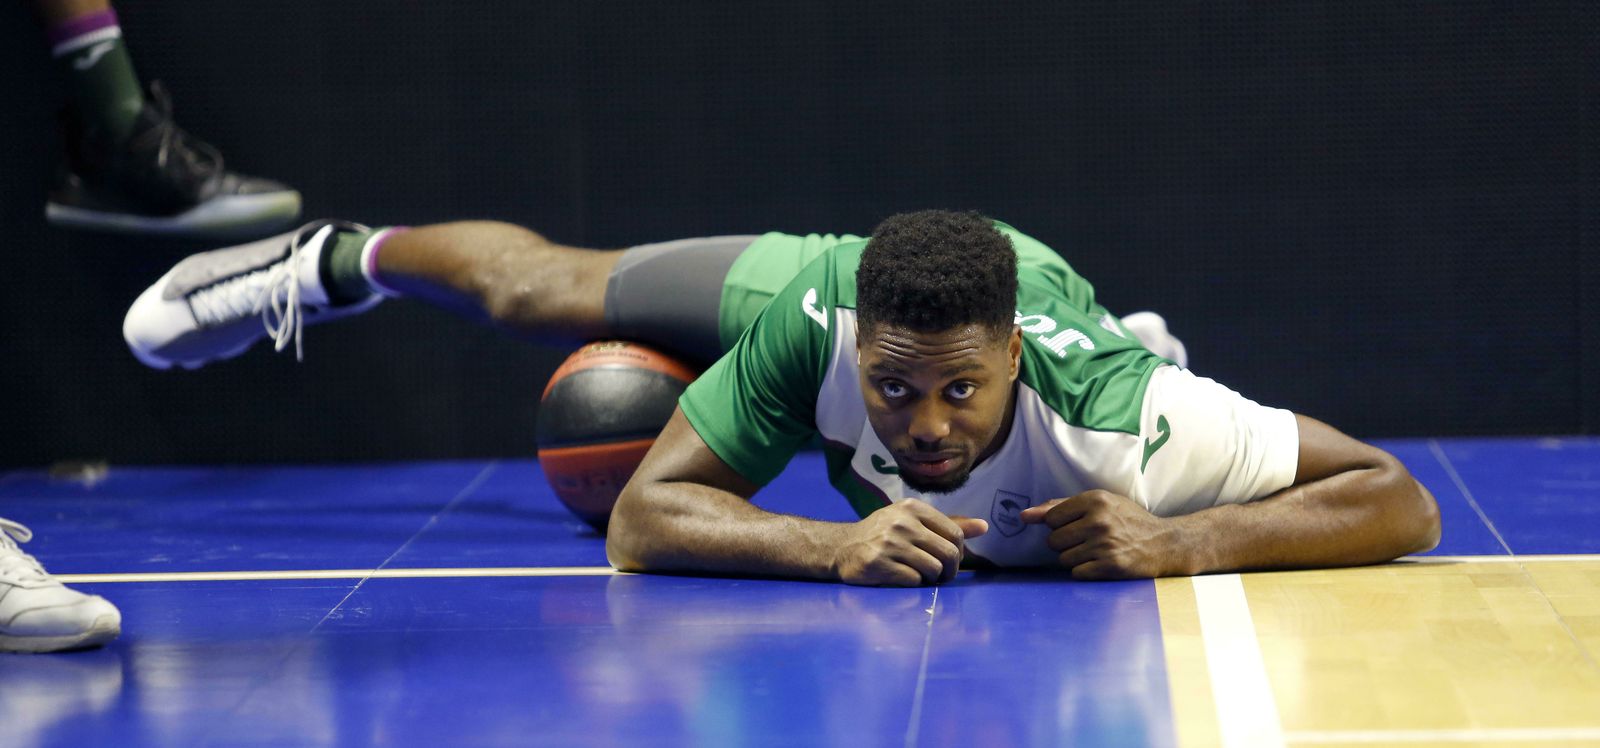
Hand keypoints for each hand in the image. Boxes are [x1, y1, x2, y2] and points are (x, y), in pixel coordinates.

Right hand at [833, 500, 987, 586]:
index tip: (948, 560)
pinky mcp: (878, 564)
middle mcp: (901, 522)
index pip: (955, 534)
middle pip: (948, 554)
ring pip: (933, 570)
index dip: (958, 553)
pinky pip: (913, 581)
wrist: (841, 547)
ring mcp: (888, 543)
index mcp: (913, 507)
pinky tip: (902, 578)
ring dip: (931, 579)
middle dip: (950, 571)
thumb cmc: (883, 534)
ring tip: (920, 576)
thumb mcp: (912, 521)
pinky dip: (913, 584)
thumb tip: (984, 527)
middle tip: (940, 576)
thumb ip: (948, 525)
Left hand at [1018, 490, 1179, 579]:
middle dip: (1066, 543)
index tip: (1077, 525)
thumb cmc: (1127, 521)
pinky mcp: (1110, 566)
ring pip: (1063, 559)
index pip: (1050, 518)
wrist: (1164, 543)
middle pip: (1053, 541)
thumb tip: (1024, 516)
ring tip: (1095, 552)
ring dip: (1075, 558)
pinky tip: (1101, 563)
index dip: (1059, 525)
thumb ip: (1059, 507)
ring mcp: (1105, 545)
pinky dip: (1085, 571)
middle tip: (1087, 541)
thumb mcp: (1099, 504)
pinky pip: (1077, 573)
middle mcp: (1099, 521)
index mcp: (1095, 500)